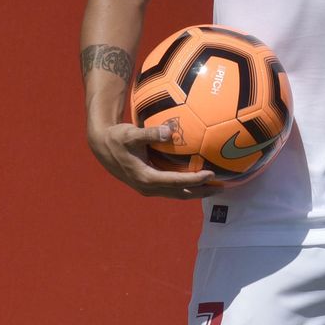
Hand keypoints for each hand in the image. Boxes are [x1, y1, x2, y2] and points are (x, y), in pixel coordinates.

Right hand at [87, 122, 215, 198]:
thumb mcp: (130, 134)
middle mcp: (149, 187)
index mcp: (146, 177)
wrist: (102, 146)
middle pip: (181, 193)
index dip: (195, 179)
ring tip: (216, 187)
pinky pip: (172, 188)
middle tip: (222, 187)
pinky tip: (199, 178)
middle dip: (202, 191)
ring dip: (197, 191)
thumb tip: (168, 131)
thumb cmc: (117, 138)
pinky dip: (187, 185)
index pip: (176, 181)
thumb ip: (149, 133)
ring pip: (178, 193)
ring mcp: (149, 188)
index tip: (211, 174)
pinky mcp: (149, 185)